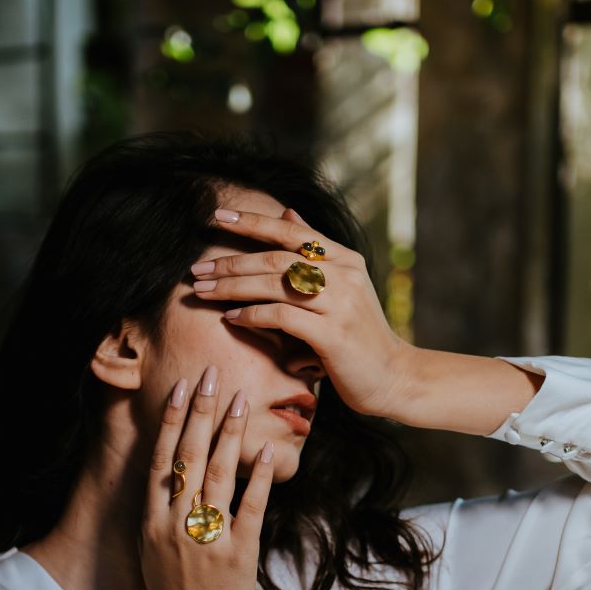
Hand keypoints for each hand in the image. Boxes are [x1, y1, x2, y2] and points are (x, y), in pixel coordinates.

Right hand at [140, 365, 273, 589]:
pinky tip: (268, 449)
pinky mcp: (237, 554)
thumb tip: (172, 471)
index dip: (173, 421)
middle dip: (201, 411)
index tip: (183, 388)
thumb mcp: (154, 549)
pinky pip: (249, 508)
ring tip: (242, 399)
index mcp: (153, 521)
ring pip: (219, 474)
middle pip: (189, 457)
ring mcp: (207, 539)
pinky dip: (259, 477)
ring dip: (230, 433)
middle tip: (213, 373)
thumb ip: (162, 510)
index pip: (162, 459)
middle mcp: (176, 524)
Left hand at [191, 205, 413, 418]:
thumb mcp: (342, 287)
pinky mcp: (332, 334)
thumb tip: (288, 212)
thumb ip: (314, 254)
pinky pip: (282, 317)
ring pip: (275, 284)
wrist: (393, 377)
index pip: (292, 230)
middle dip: (231, 262)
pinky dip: (252, 314)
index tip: (217, 216)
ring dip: (233, 287)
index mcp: (345, 259)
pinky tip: (231, 317)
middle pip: (275, 257)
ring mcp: (340, 304)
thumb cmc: (359, 335)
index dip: (252, 222)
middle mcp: (344, 275)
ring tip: (203, 290)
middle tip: (197, 269)